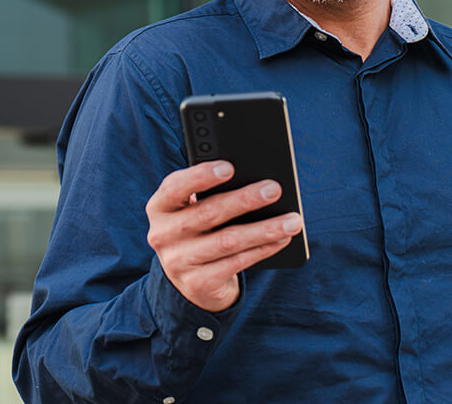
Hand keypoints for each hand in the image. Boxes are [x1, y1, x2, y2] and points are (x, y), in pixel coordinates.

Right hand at [145, 160, 302, 311]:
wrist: (191, 281)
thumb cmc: (199, 231)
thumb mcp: (193, 211)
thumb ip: (209, 194)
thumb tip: (254, 180)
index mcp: (159, 207)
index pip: (175, 187)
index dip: (201, 176)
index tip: (230, 167)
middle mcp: (162, 234)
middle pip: (208, 213)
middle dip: (245, 200)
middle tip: (274, 189)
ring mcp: (178, 262)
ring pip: (228, 241)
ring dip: (264, 229)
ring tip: (292, 220)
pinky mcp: (198, 283)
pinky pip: (237, 263)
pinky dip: (263, 249)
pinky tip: (282, 238)